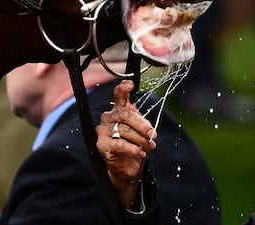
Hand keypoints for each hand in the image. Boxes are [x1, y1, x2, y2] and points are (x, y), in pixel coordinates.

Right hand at [96, 80, 156, 209]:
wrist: (127, 168)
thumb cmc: (134, 146)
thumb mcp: (141, 131)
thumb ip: (141, 122)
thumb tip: (144, 121)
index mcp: (118, 111)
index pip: (119, 96)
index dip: (123, 89)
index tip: (130, 85)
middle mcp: (108, 118)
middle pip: (126, 115)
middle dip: (142, 125)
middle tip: (153, 135)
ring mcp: (103, 131)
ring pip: (124, 130)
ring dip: (140, 140)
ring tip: (149, 147)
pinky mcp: (101, 144)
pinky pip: (120, 144)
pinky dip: (133, 149)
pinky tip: (141, 153)